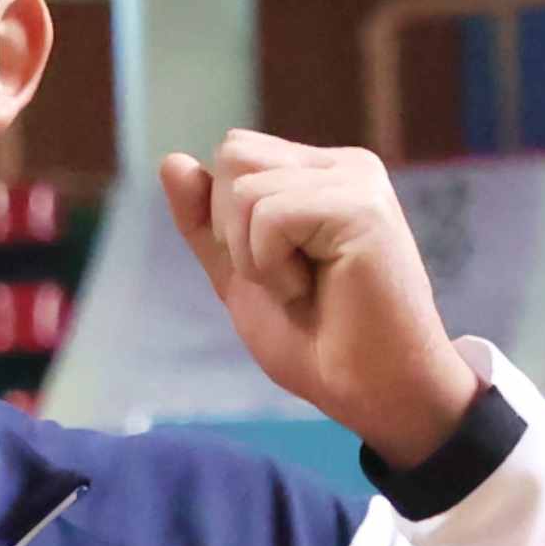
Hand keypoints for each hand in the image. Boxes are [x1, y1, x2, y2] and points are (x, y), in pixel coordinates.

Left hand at [161, 132, 478, 465]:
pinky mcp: (361, 206)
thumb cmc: (318, 343)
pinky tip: (314, 290)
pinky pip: (268, 217)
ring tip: (305, 288)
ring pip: (243, 189)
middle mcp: (344, 166)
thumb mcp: (240, 275)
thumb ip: (205, 222)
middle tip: (288, 278)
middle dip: (234, 232)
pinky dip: (272, 268)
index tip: (276, 268)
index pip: (235, 153)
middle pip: (234, 154)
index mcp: (320, 175)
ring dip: (256, 259)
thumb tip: (171, 161)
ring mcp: (357, 181)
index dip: (227, 221)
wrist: (373, 392)